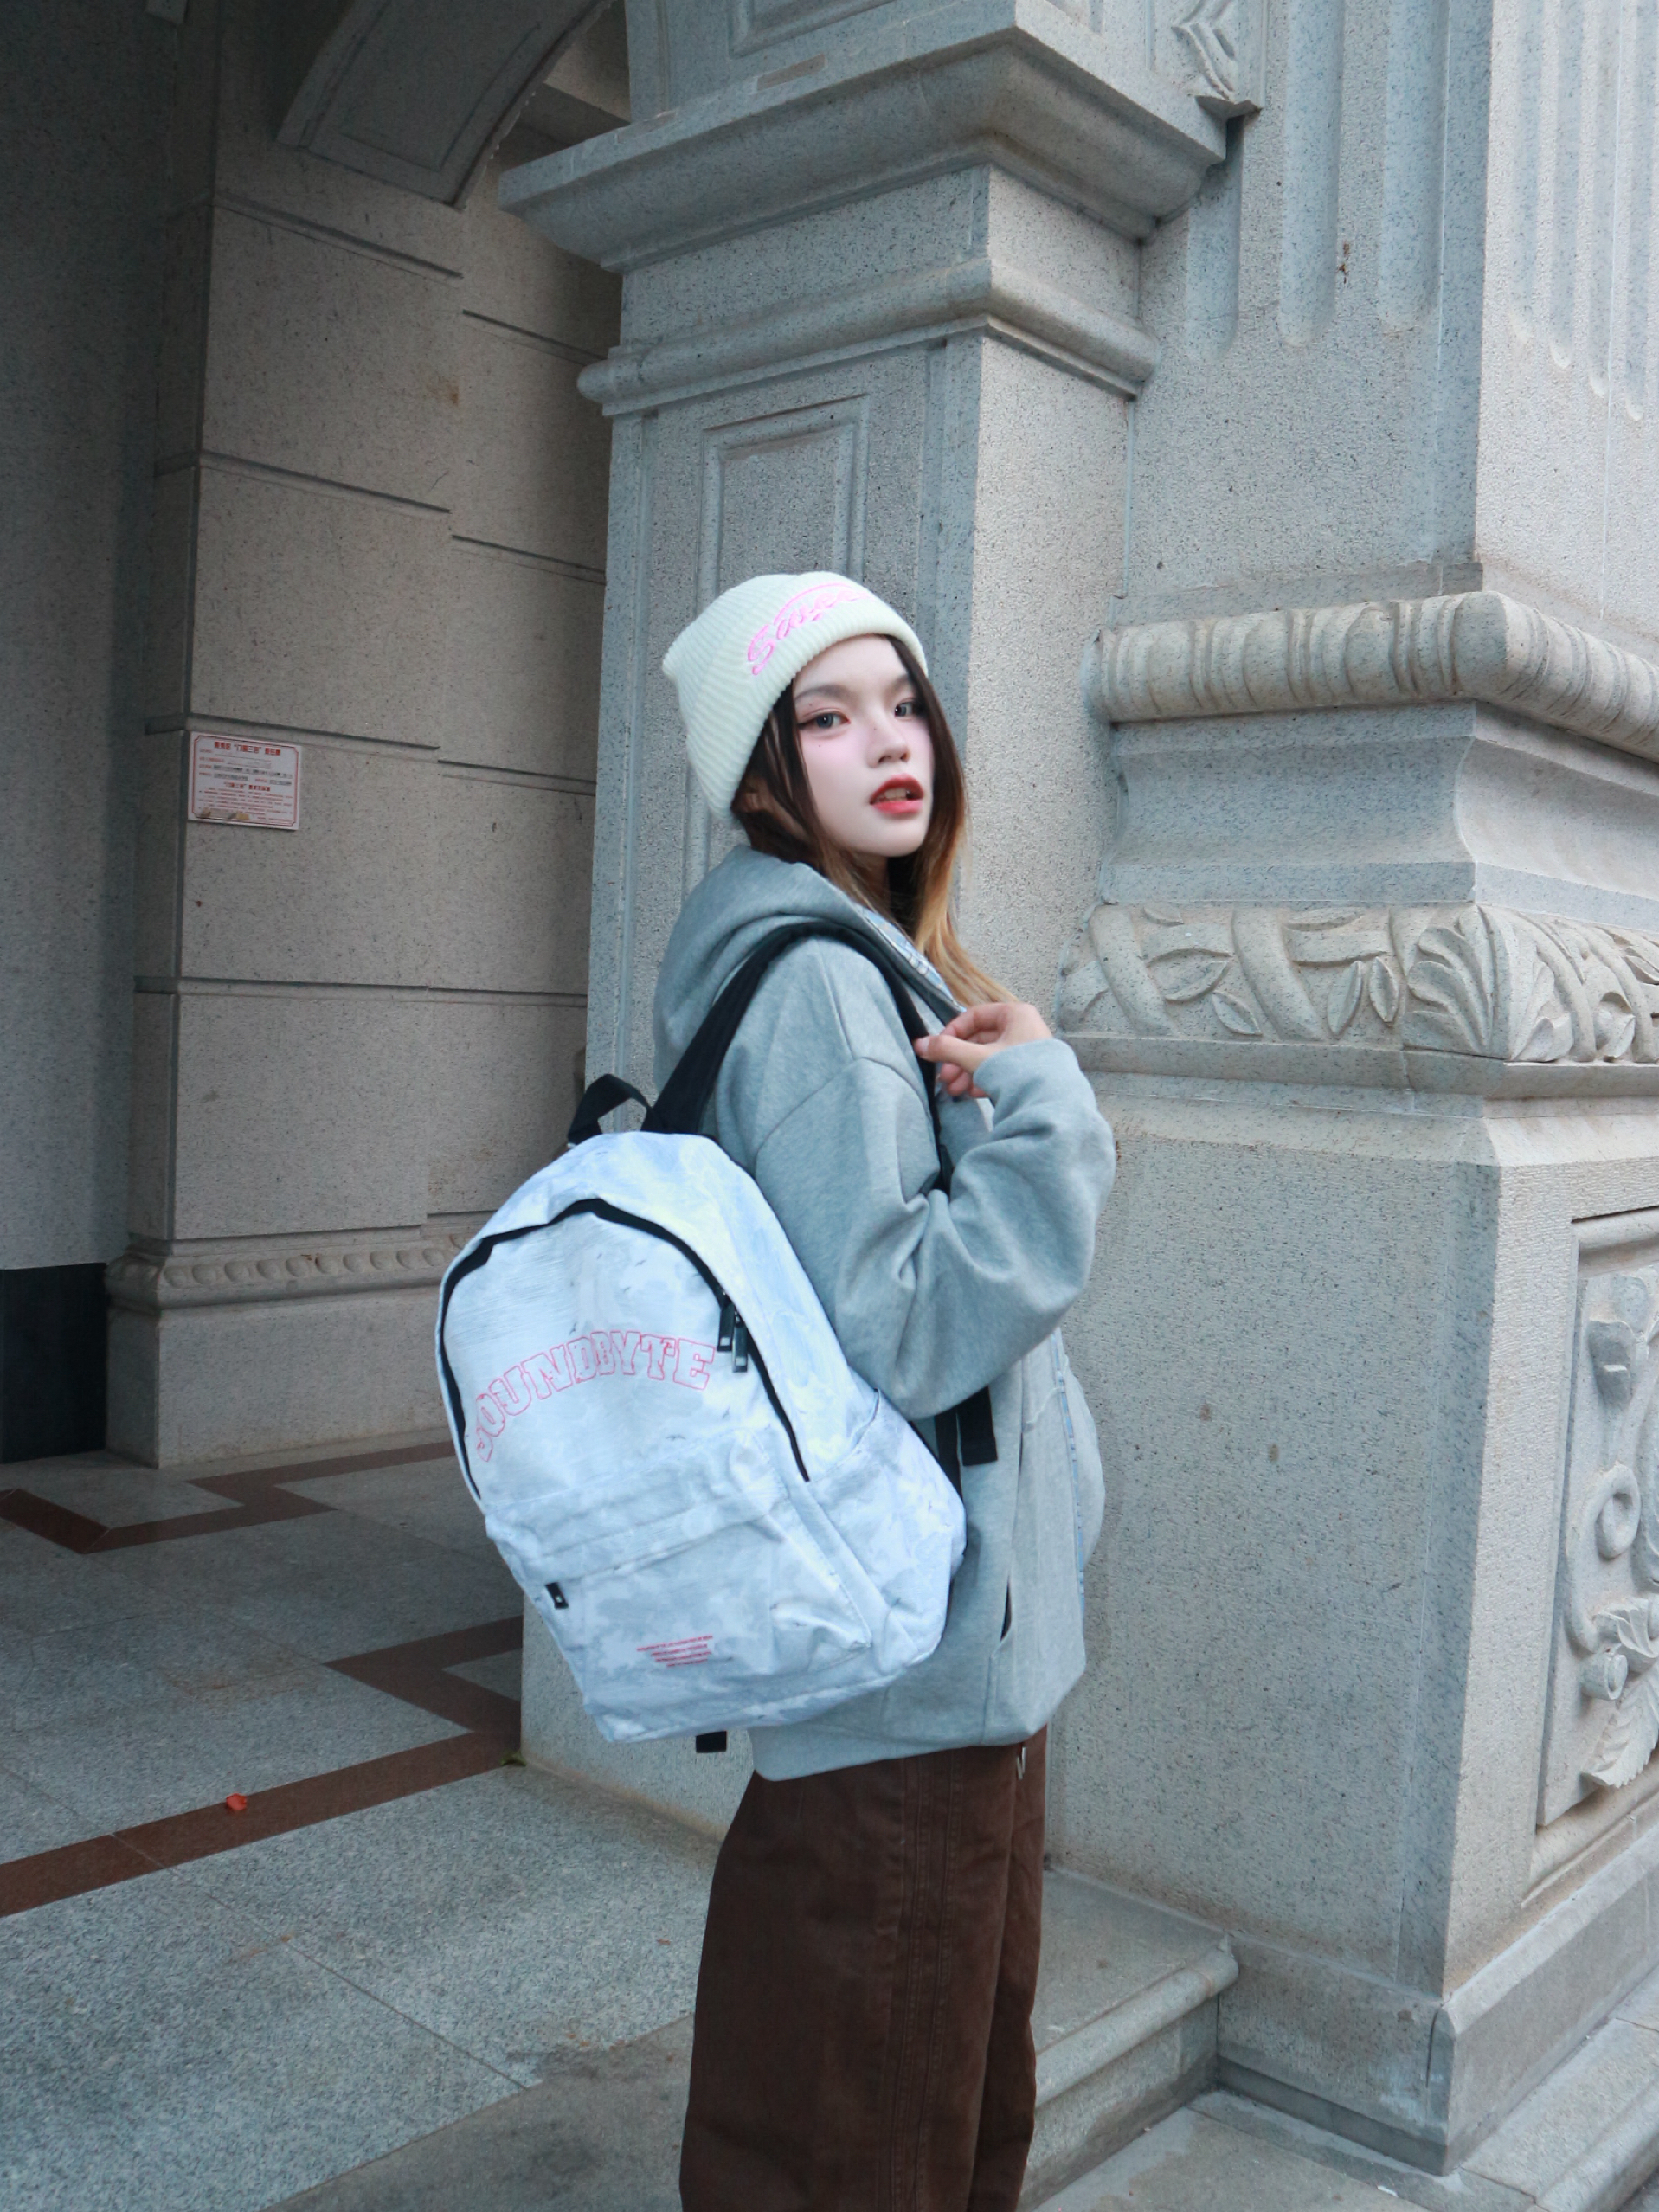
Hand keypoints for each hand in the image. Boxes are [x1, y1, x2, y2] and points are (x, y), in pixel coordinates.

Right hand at [914, 1002, 1051, 1098]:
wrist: (1051, 1103)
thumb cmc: (1016, 1071)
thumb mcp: (976, 1057)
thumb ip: (946, 1049)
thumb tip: (919, 1045)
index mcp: (1015, 1014)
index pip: (974, 1016)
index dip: (952, 1032)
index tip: (938, 1049)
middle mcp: (1024, 1028)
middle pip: (980, 1040)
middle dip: (958, 1059)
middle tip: (943, 1077)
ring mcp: (1028, 1051)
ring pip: (988, 1057)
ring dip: (967, 1072)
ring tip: (954, 1089)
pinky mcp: (1030, 1071)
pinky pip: (1001, 1070)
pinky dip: (984, 1079)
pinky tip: (973, 1093)